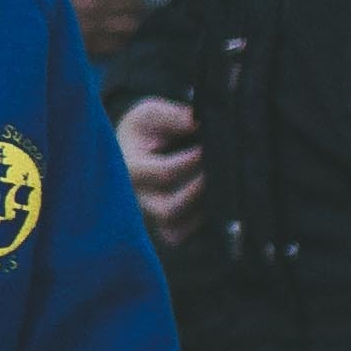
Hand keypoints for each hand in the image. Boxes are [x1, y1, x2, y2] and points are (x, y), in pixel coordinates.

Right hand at [59, 0, 146, 55]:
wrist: (19, 13)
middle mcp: (97, 4)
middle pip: (135, 3)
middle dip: (135, 1)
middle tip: (129, 1)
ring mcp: (93, 27)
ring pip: (128, 26)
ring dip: (128, 21)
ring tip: (120, 19)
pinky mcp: (87, 47)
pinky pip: (115, 46)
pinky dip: (117, 40)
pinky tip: (109, 35)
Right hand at [116, 96, 205, 247]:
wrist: (133, 148)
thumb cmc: (143, 130)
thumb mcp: (151, 113)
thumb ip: (173, 116)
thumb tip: (197, 122)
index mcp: (129, 169)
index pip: (164, 173)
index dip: (192, 162)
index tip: (211, 147)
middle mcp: (136, 198)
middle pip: (169, 209)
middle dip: (199, 192)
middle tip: (219, 172)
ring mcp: (148, 216)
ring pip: (175, 230)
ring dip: (202, 212)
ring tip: (221, 189)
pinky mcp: (161, 226)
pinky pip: (180, 236)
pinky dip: (198, 225)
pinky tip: (214, 204)